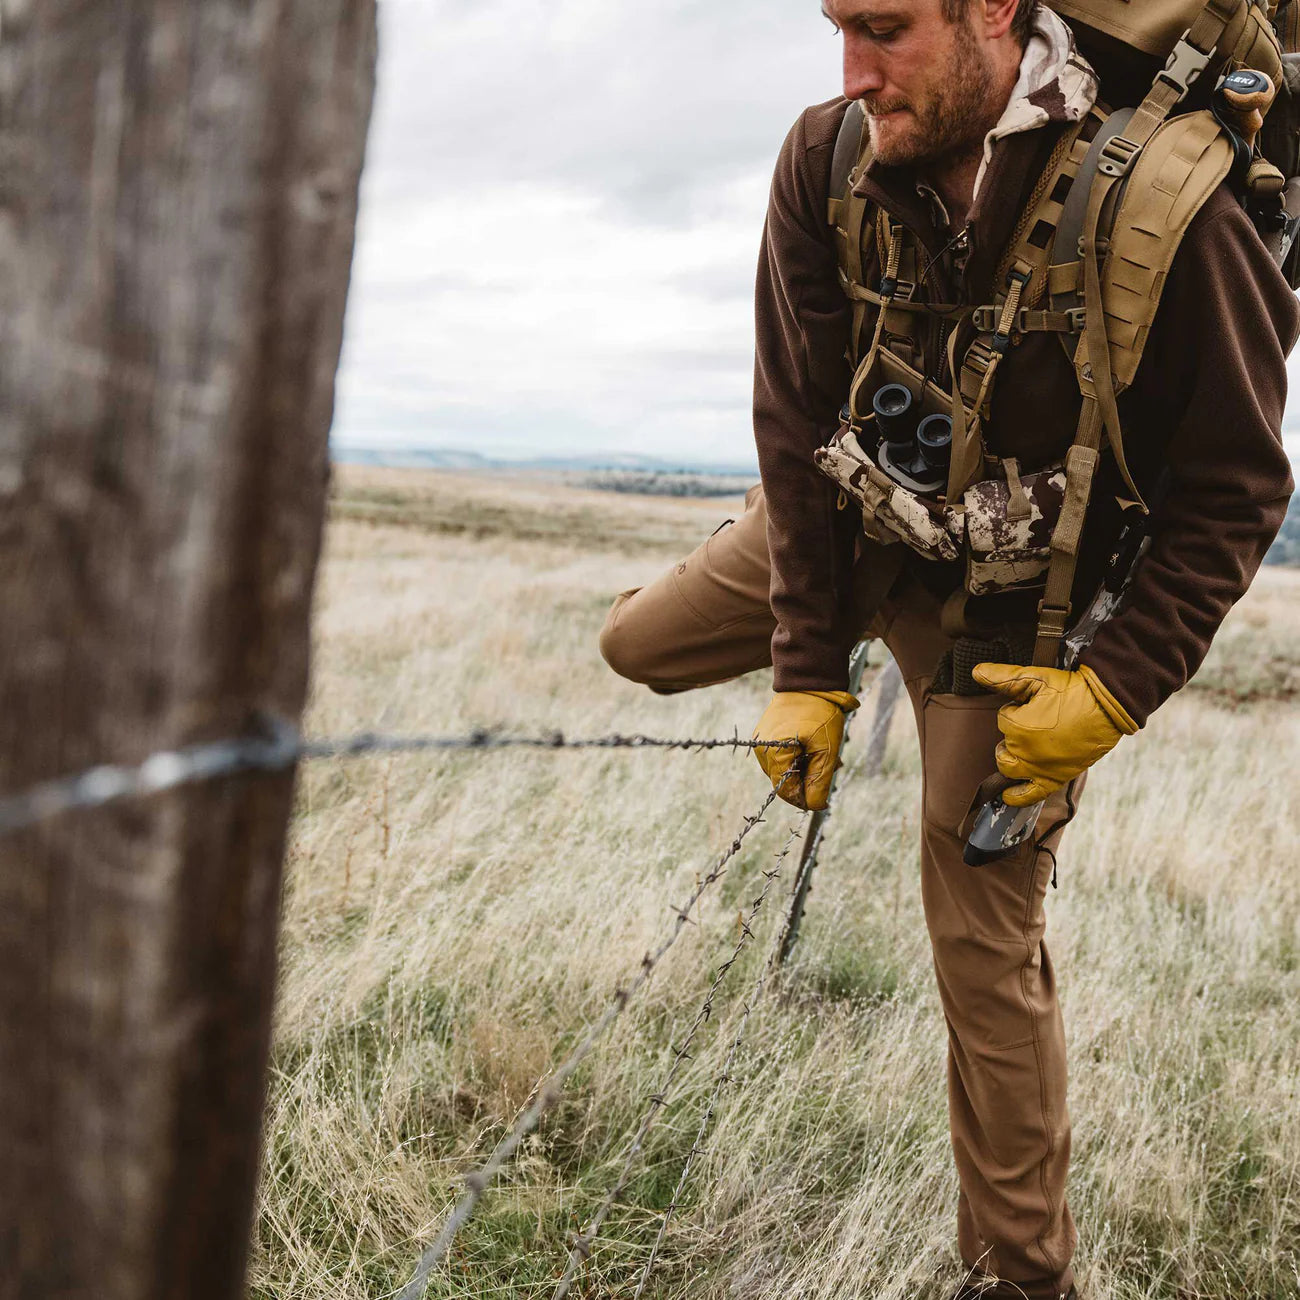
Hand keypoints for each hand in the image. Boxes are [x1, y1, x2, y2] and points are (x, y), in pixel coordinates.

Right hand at [752, 690, 858, 810]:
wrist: (809, 680)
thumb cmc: (819, 713)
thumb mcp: (826, 750)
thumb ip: (819, 781)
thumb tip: (814, 806)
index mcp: (773, 754)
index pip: (786, 791)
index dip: (806, 799)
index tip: (825, 799)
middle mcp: (761, 750)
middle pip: (784, 780)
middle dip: (808, 779)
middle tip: (832, 767)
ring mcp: (762, 740)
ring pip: (784, 768)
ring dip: (805, 767)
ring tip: (827, 755)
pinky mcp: (767, 733)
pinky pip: (782, 754)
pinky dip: (799, 755)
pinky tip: (815, 746)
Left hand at [971, 663, 1138, 806]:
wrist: (1107, 706)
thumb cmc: (1071, 691)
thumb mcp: (1035, 679)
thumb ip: (1003, 678)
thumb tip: (975, 671)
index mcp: (1017, 727)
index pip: (1003, 720)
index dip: (1016, 709)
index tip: (1035, 704)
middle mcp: (1026, 752)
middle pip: (1004, 744)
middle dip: (1011, 733)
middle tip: (1031, 721)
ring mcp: (1040, 768)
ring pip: (1009, 769)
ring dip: (1010, 758)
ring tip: (1022, 747)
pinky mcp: (1055, 778)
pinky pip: (1031, 794)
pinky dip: (1017, 797)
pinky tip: (1007, 798)